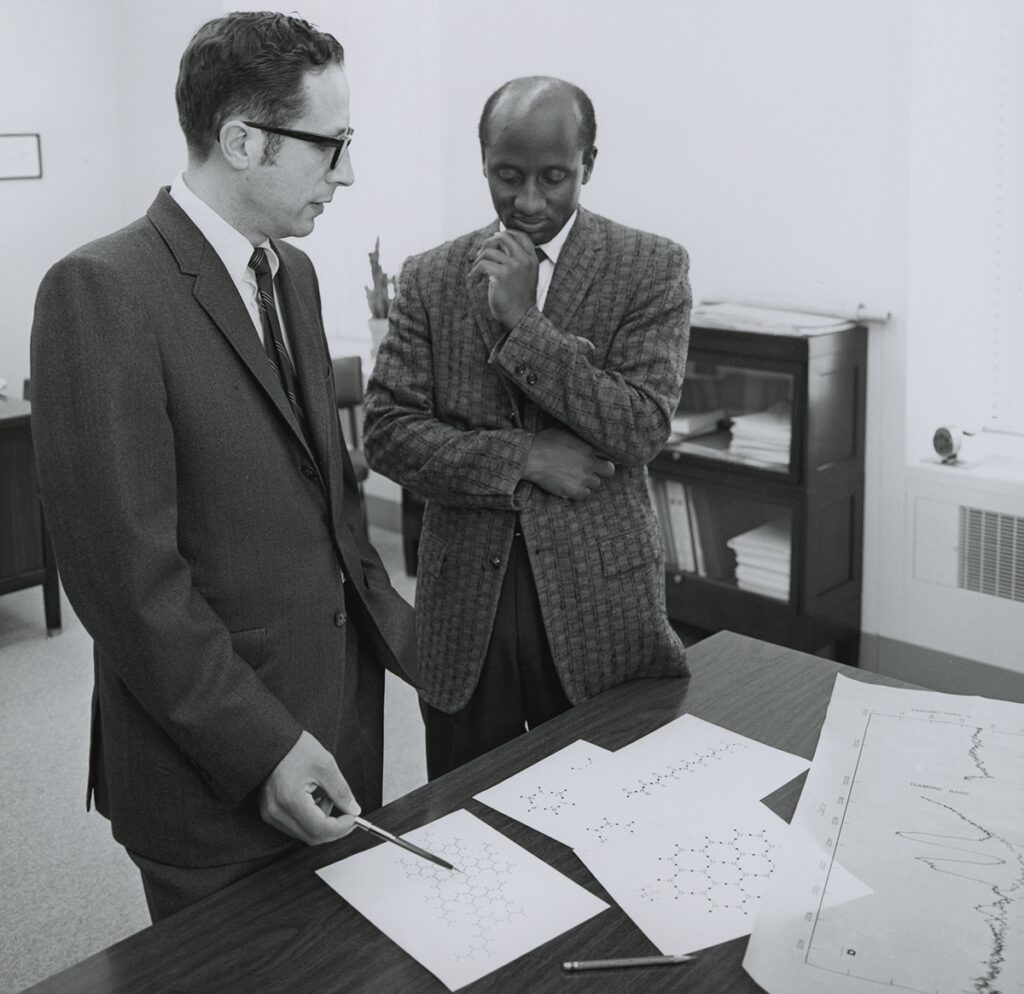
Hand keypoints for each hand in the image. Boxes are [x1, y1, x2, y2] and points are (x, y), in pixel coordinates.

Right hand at [258, 730, 360, 844]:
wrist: (273, 741)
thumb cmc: (295, 748)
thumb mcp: (326, 765)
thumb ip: (341, 791)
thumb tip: (353, 809)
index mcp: (290, 800)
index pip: (320, 829)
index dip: (341, 827)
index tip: (354, 818)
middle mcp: (277, 812)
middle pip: (312, 837)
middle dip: (334, 828)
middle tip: (348, 813)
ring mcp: (271, 814)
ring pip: (305, 833)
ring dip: (322, 822)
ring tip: (328, 797)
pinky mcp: (270, 813)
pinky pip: (295, 826)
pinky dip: (311, 819)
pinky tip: (316, 800)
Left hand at [467, 229, 538, 327]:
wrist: (520, 318)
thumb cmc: (518, 299)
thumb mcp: (523, 275)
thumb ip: (516, 260)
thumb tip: (495, 240)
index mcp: (531, 259)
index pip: (520, 235)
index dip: (505, 233)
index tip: (493, 242)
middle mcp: (525, 260)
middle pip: (503, 237)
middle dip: (487, 243)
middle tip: (481, 256)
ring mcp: (514, 266)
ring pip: (489, 251)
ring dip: (478, 261)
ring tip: (477, 273)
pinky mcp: (502, 275)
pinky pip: (482, 264)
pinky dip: (475, 272)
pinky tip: (475, 280)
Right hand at [521, 427, 615, 499]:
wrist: (530, 457)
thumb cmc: (544, 441)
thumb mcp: (565, 430)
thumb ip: (579, 435)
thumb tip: (585, 430)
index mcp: (589, 448)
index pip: (610, 455)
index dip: (606, 457)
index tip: (602, 458)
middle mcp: (589, 464)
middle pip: (609, 471)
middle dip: (602, 470)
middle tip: (592, 469)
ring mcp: (583, 478)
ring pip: (596, 483)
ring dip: (588, 480)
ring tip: (576, 475)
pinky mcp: (574, 491)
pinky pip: (585, 494)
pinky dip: (580, 491)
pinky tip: (571, 484)